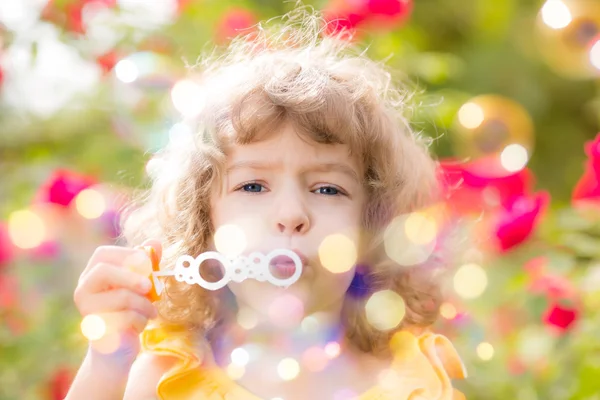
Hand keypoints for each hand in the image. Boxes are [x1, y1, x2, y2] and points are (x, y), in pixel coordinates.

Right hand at [74, 240, 161, 365]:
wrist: (118, 348)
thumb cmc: (129, 310)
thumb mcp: (140, 285)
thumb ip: (147, 264)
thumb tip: (156, 241)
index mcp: (92, 275)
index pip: (102, 254)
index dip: (127, 254)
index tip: (148, 264)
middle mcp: (83, 290)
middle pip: (103, 271)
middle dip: (132, 277)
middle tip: (150, 287)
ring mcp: (87, 311)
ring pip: (121, 296)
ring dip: (144, 304)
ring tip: (150, 311)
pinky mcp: (96, 330)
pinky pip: (125, 317)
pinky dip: (141, 320)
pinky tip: (139, 325)